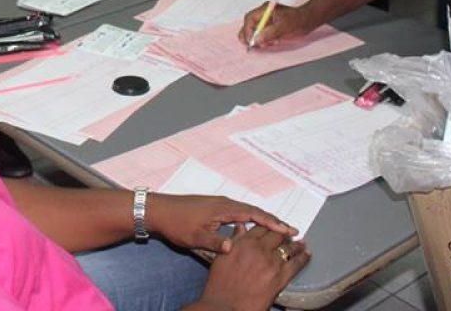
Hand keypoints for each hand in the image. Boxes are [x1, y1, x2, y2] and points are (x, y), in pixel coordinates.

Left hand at [147, 194, 296, 254]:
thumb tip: (233, 246)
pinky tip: (252, 227)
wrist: (159, 210)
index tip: (289, 230)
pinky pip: (239, 211)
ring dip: (262, 219)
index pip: (254, 214)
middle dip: (273, 221)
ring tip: (277, 229)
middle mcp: (224, 203)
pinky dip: (251, 218)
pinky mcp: (213, 207)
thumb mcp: (195, 237)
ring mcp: (218, 204)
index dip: (273, 222)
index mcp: (223, 208)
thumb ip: (215, 242)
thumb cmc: (176, 224)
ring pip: (247, 211)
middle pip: (255, 211)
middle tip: (291, 230)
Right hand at [197, 227, 308, 310]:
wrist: (225, 305)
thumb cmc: (220, 285)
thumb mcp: (222, 257)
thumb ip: (234, 240)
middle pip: (277, 234)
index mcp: (245, 243)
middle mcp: (260, 249)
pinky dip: (303, 258)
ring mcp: (272, 262)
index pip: (262, 227)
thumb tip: (240, 228)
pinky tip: (306, 254)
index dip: (269, 225)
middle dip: (283, 233)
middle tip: (289, 233)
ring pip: (288, 247)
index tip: (273, 226)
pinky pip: (296, 264)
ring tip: (300, 243)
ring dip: (296, 244)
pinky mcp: (281, 277)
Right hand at [238, 3, 314, 48]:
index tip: (250, 41)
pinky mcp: (271, 26)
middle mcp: (264, 14)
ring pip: (255, 30)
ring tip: (264, 44)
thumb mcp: (284, 27)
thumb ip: (269, 33)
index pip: (250, 19)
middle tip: (249, 45)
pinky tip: (271, 43)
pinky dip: (263, 40)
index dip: (247, 31)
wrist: (309, 20)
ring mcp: (267, 20)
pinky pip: (262, 34)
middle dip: (248, 35)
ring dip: (256, 39)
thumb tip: (256, 40)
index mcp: (265, 10)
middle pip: (249, 24)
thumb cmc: (299, 20)